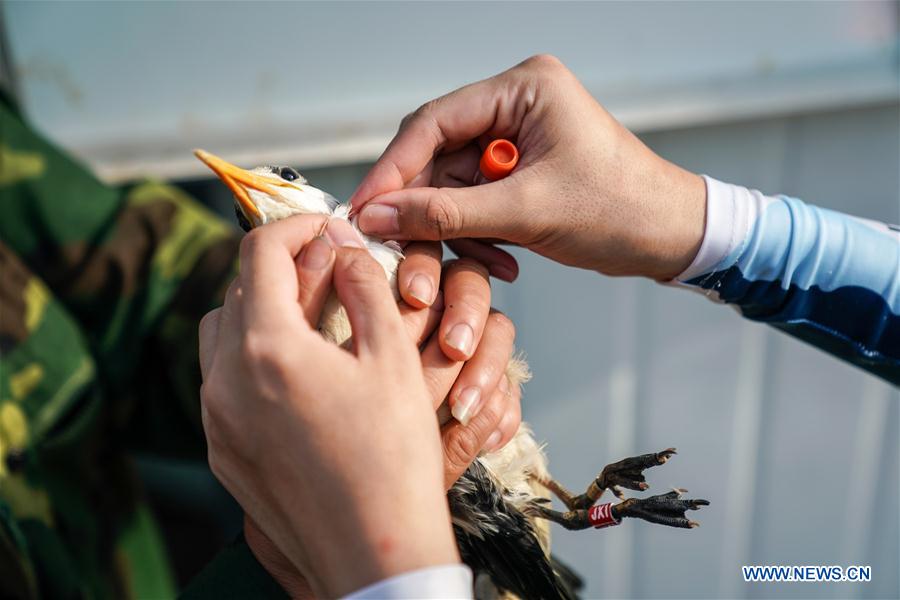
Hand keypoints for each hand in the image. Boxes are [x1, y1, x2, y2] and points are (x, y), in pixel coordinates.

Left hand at [198, 215, 456, 596]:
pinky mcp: (223, 454)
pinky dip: (252, 359)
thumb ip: (362, 288)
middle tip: (330, 269)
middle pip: (235, 291)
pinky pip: (222, 384)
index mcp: (266, 348)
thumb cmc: (393, 457)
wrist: (374, 552)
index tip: (331, 229)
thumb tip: (342, 248)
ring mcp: (216, 422)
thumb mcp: (391, 358)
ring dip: (258, 312)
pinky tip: (298, 374)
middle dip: (281, 268)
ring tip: (310, 319)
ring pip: (220, 337)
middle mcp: (225, 381)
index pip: (261, 252)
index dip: (298, 226)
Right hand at [351, 54, 706, 280]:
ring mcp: (515, 140)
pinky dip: (480, 235)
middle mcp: (514, 106)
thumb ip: (447, 214)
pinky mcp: (519, 172)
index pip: (434, 122)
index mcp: (523, 89)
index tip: (364, 210)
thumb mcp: (527, 212)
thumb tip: (377, 216)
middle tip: (397, 246)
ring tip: (485, 261)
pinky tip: (504, 260)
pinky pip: (476, 204)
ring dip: (457, 230)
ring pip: (452, 186)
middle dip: (425, 207)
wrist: (672, 237)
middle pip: (437, 156)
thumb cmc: (619, 210)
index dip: (393, 169)